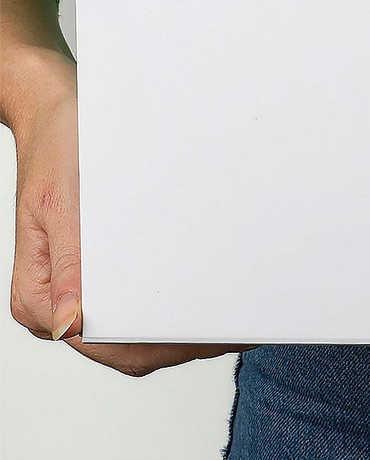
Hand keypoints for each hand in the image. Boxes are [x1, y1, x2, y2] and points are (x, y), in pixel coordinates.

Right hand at [9, 50, 250, 376]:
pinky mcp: (104, 270)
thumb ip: (64, 266)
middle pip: (127, 346)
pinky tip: (213, 288)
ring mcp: (83, 289)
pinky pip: (143, 297)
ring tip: (236, 310)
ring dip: (185, 326)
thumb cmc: (57, 151)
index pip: (103, 342)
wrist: (56, 113)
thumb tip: (68, 324)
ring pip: (139, 330)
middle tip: (239, 324)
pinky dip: (178, 300)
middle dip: (183, 341)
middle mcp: (61, 300)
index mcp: (40, 295)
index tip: (209, 333)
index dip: (159, 345)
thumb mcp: (59, 203)